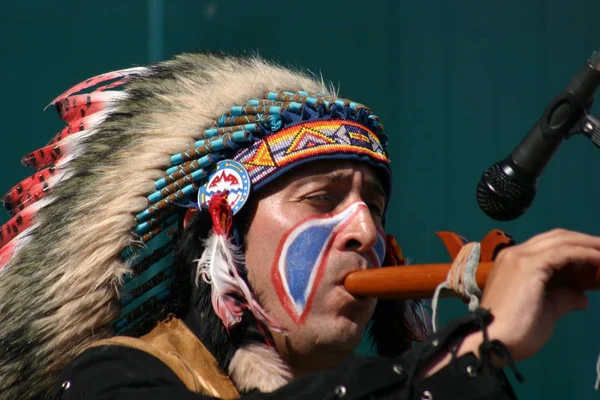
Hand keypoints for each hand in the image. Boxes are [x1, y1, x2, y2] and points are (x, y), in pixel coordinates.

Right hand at [464, 228, 599, 360]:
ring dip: (589, 245)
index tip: (597, 258)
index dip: (575, 248)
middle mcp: (515, 253)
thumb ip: (562, 298)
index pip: (548, 245)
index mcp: (513, 262)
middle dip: (585, 241)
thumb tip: (581, 297)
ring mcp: (520, 256)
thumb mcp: (545, 312)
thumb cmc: (514, 331)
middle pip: (557, 237)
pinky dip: (586, 254)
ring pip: (561, 240)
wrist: (492, 340)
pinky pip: (564, 252)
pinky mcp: (530, 264)